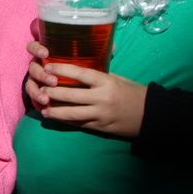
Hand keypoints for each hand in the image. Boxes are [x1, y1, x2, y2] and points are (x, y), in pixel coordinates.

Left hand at [29, 46, 147, 137]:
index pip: (80, 73)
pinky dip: (65, 121)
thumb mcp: (118, 79)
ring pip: (71, 113)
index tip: (48, 66)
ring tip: (43, 108)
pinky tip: (55, 118)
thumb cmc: (134, 93)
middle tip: (40, 88)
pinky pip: (79, 124)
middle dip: (52, 92)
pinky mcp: (100, 127)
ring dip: (55, 110)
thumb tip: (79, 68)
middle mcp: (102, 98)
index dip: (62, 69)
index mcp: (106, 82)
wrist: (152, 115)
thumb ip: (100, 75)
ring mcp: (100, 114)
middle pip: (71, 94)